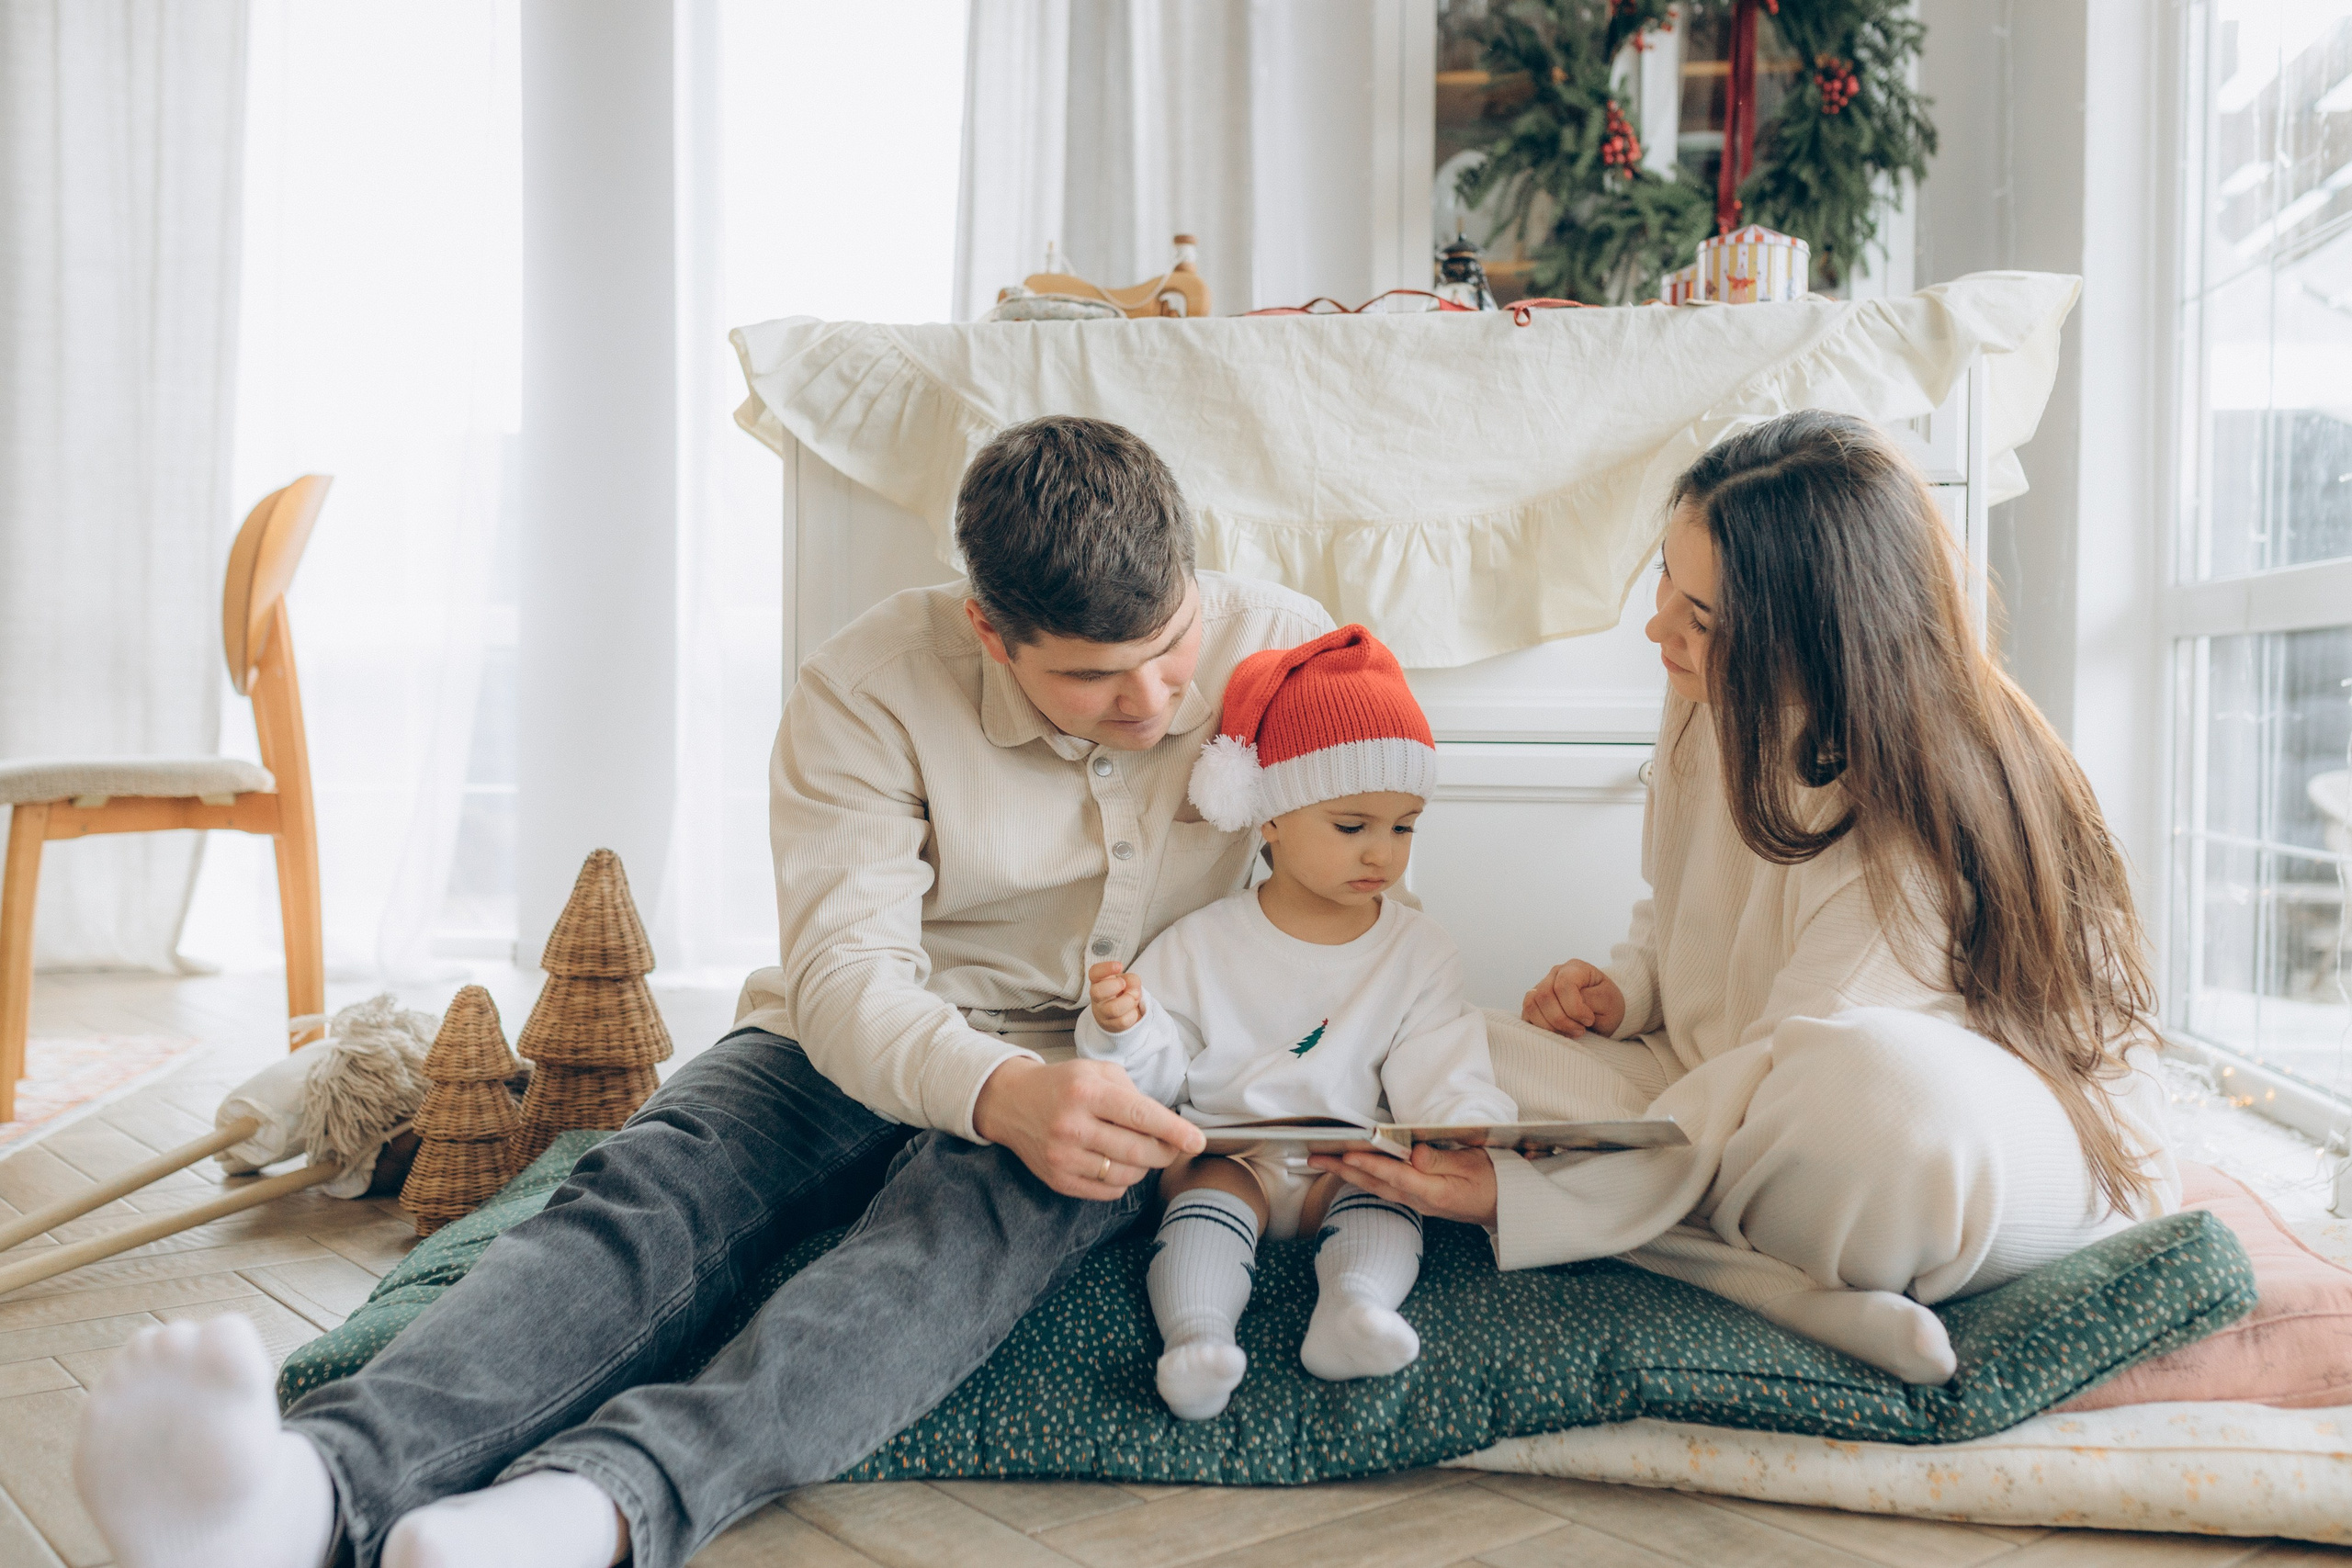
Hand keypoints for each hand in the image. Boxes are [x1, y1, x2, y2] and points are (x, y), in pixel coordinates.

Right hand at [971, 1056, 1203, 1199]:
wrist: (1011, 1103)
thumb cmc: (1064, 1085)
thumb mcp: (1097, 1072)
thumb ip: (1133, 1093)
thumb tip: (1166, 1125)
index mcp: (1087, 1092)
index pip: (1140, 1115)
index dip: (1174, 1130)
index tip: (1197, 1141)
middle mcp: (1072, 1125)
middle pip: (1138, 1151)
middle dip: (1165, 1152)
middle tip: (1173, 1147)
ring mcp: (1062, 1156)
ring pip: (1125, 1175)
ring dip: (1143, 1167)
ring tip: (1139, 1151)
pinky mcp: (1057, 1180)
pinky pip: (1107, 1192)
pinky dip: (1122, 1182)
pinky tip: (1116, 1163)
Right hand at [1087, 960, 1143, 1033]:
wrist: (1123, 1013)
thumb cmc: (1123, 993)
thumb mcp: (1128, 981)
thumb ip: (1132, 980)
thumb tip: (1133, 989)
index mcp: (1098, 982)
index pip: (1094, 973)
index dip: (1105, 968)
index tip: (1119, 966)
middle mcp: (1096, 997)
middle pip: (1097, 992)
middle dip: (1116, 986)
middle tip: (1124, 985)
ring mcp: (1102, 1013)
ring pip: (1114, 1009)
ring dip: (1129, 1002)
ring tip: (1132, 999)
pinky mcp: (1110, 1026)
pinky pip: (1123, 1021)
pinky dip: (1133, 1015)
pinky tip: (1131, 1011)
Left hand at [1309, 1145, 1498, 1228]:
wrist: (1506, 1206)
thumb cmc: (1492, 1180)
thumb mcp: (1473, 1165)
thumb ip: (1441, 1160)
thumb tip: (1413, 1154)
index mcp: (1434, 1191)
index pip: (1395, 1176)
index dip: (1370, 1165)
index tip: (1347, 1154)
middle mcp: (1419, 1200)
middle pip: (1375, 1184)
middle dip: (1343, 1170)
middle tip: (1314, 1158)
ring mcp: (1417, 1202)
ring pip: (1376, 1188)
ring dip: (1348, 1174)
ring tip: (1323, 1161)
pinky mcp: (1417, 1199)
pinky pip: (1384, 1189)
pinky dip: (1364, 1178)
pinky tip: (1351, 1170)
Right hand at [1521, 959, 1624, 1038]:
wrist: (1604, 1014)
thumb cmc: (1607, 1005)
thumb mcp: (1609, 1001)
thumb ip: (1590, 1000)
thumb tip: (1569, 1005)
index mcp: (1575, 968)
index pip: (1564, 985)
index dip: (1575, 1008)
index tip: (1589, 1021)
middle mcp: (1554, 974)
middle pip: (1544, 996)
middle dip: (1562, 1020)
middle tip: (1580, 1030)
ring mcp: (1541, 988)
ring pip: (1531, 1005)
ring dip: (1550, 1026)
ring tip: (1570, 1033)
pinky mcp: (1534, 1005)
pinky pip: (1527, 1015)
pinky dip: (1541, 1029)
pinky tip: (1559, 1033)